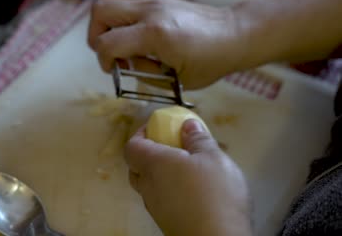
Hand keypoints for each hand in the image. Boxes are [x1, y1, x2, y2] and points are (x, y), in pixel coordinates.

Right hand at [88, 0, 249, 88]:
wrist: (235, 33)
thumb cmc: (211, 61)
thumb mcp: (177, 80)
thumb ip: (144, 73)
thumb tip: (125, 65)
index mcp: (155, 34)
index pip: (108, 43)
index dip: (103, 61)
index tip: (114, 70)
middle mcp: (149, 11)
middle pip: (100, 11)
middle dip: (96, 35)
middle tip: (110, 51)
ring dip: (104, 17)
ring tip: (115, 35)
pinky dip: (117, 8)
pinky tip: (129, 26)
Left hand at [125, 120, 251, 235]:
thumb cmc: (215, 193)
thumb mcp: (214, 158)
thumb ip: (198, 139)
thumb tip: (187, 124)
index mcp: (154, 165)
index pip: (131, 147)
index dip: (139, 134)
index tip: (156, 127)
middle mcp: (148, 186)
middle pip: (135, 167)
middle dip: (147, 154)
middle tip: (169, 147)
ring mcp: (155, 207)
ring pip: (147, 186)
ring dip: (158, 174)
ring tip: (184, 168)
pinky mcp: (165, 222)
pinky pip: (160, 200)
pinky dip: (168, 190)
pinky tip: (190, 191)